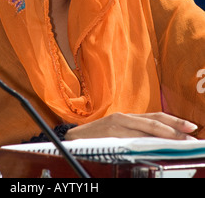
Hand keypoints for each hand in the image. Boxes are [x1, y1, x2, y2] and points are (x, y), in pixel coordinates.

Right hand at [65, 112, 198, 140]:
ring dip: (165, 135)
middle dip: (174, 128)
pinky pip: (132, 138)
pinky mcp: (110, 134)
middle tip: (191, 135)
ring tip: (179, 141)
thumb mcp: (117, 131)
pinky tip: (156, 146)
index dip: (173, 121)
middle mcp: (124, 118)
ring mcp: (117, 126)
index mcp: (127, 117)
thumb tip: (158, 141)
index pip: (155, 117)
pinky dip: (147, 141)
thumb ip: (134, 133)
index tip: (190, 128)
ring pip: (146, 129)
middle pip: (154, 121)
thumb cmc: (97, 137)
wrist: (72, 138)